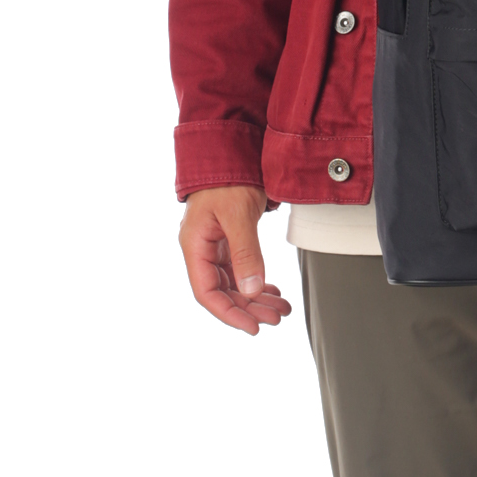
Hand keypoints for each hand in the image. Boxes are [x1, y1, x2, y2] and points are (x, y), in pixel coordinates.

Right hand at [179, 185, 291, 334]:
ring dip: (257, 297)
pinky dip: (256, 281)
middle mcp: (201, 248)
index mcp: (194, 245)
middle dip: (250, 308)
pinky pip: (241, 268)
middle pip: (223, 290)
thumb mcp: (238, 214)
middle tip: (277, 318)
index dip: (229, 313)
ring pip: (234, 281)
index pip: (207, 292)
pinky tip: (272, 291)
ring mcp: (215, 244)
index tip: (254, 328)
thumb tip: (251, 290)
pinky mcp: (228, 238)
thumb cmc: (228, 178)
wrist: (231, 149)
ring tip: (281, 308)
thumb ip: (245, 252)